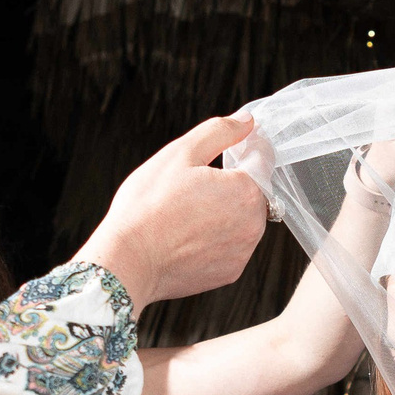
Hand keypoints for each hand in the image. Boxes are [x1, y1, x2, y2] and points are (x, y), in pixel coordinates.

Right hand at [79, 116, 268, 306]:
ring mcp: (243, 251)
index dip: (249, 148)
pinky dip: (216, 238)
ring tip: (189, 212)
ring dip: (227, 211)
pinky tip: (189, 235)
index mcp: (246, 190)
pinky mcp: (230, 272)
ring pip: (244, 221)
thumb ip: (220, 131)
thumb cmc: (149, 204)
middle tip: (197, 184)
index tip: (231, 149)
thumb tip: (247, 121)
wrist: (129, 260)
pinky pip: (232, 246)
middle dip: (234, 183)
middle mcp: (254, 224)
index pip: (264, 159)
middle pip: (255, 192)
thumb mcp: (181, 153)